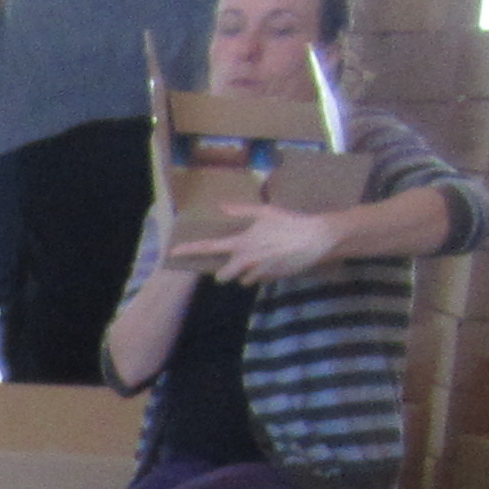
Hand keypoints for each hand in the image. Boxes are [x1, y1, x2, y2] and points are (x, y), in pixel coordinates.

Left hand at [166, 201, 340, 283]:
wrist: (316, 239)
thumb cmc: (290, 222)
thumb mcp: (265, 212)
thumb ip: (241, 211)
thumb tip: (221, 207)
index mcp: (241, 242)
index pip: (209, 247)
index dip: (190, 250)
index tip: (173, 253)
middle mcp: (245, 260)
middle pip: (222, 276)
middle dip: (225, 273)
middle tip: (236, 262)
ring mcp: (258, 272)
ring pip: (241, 280)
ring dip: (246, 273)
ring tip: (262, 259)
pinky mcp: (270, 279)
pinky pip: (258, 280)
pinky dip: (262, 274)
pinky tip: (274, 263)